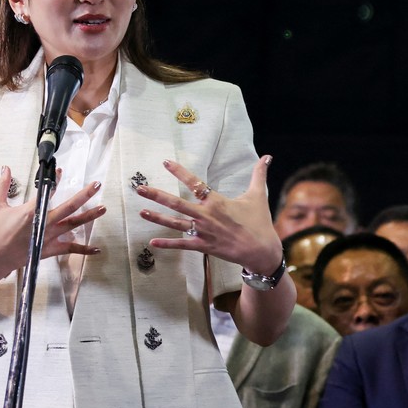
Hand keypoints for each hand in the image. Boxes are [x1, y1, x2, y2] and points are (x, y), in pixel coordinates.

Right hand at [0, 165, 104, 283]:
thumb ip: (2, 185)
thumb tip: (6, 169)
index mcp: (31, 210)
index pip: (47, 190)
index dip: (55, 179)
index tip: (60, 170)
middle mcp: (44, 223)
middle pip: (69, 207)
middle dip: (84, 195)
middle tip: (96, 185)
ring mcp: (48, 237)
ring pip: (73, 224)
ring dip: (89, 216)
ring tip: (103, 208)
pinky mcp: (49, 250)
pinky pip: (69, 249)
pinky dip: (83, 249)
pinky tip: (96, 249)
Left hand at [136, 156, 282, 273]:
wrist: (261, 251)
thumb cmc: (259, 222)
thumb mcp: (257, 196)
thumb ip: (258, 174)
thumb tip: (267, 157)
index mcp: (217, 201)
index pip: (194, 183)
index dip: (179, 172)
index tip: (165, 163)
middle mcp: (206, 215)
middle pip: (176, 203)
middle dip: (157, 195)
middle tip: (139, 188)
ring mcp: (203, 232)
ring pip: (175, 223)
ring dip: (157, 218)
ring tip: (141, 212)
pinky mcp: (203, 246)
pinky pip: (182, 244)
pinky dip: (167, 244)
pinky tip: (152, 243)